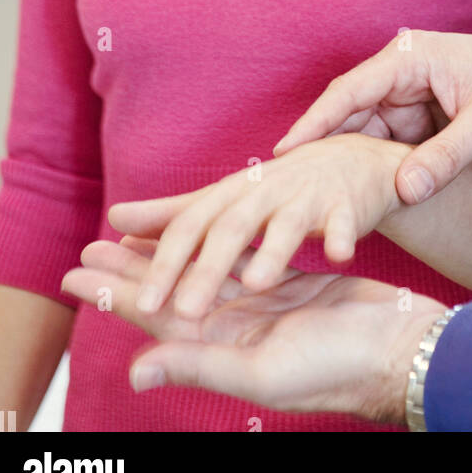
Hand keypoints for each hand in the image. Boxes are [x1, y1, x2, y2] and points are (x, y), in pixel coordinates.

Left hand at [60, 236, 442, 422]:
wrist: (403, 348)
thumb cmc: (335, 366)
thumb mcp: (260, 371)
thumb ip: (199, 366)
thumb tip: (135, 373)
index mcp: (224, 339)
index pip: (155, 311)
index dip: (113, 289)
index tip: (75, 270)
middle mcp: (242, 319)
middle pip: (179, 282)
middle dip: (137, 263)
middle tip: (97, 240)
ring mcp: (273, 300)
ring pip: (215, 265)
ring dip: (180, 250)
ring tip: (149, 233)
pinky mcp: (305, 281)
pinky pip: (264, 257)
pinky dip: (245, 244)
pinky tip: (232, 234)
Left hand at [107, 134, 410, 319]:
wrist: (355, 162)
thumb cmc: (281, 190)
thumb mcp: (226, 199)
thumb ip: (172, 214)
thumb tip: (116, 218)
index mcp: (232, 196)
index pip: (190, 226)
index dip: (165, 263)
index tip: (143, 302)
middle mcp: (266, 193)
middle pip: (232, 227)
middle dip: (206, 268)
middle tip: (183, 310)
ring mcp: (309, 197)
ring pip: (287, 224)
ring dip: (272, 251)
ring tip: (255, 284)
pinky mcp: (348, 204)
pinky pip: (344, 222)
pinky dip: (341, 236)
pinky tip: (337, 255)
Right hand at [273, 29, 471, 204]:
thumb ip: (448, 156)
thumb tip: (404, 191)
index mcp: (411, 57)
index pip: (349, 91)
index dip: (313, 123)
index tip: (282, 152)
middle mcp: (403, 76)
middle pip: (350, 118)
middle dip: (324, 153)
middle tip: (289, 192)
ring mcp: (412, 101)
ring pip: (367, 140)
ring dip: (351, 169)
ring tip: (315, 204)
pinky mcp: (424, 124)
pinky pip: (390, 151)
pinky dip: (378, 175)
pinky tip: (358, 203)